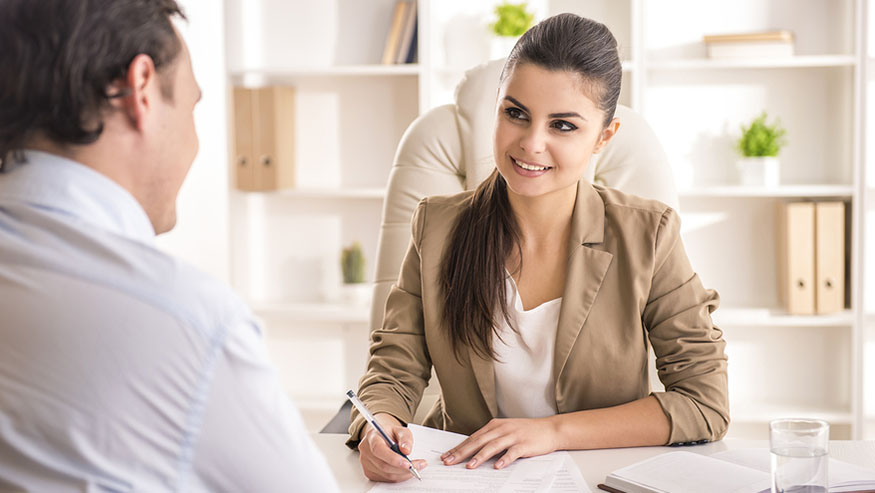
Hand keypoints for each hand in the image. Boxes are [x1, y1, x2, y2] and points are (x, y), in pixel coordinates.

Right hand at [358, 413, 427, 481]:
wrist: (382, 437)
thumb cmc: (390, 434)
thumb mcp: (400, 430)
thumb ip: (405, 438)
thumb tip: (406, 450)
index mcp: (372, 437)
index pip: (379, 450)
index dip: (393, 458)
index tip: (408, 463)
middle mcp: (366, 451)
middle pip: (384, 465)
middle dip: (403, 468)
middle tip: (418, 466)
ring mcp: (366, 463)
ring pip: (386, 474)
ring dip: (403, 474)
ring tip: (415, 467)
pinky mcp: (370, 473)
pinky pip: (386, 479)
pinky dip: (399, 477)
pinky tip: (406, 471)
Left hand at [440, 417, 559, 469]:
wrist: (550, 429)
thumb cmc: (526, 432)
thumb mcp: (505, 431)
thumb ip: (490, 438)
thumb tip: (472, 450)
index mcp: (495, 425)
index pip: (473, 438)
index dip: (458, 447)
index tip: (446, 456)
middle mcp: (502, 429)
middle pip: (478, 441)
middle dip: (462, 452)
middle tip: (450, 461)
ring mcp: (513, 436)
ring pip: (493, 446)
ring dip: (480, 456)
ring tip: (470, 466)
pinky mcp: (524, 444)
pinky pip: (513, 453)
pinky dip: (504, 459)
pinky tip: (497, 466)